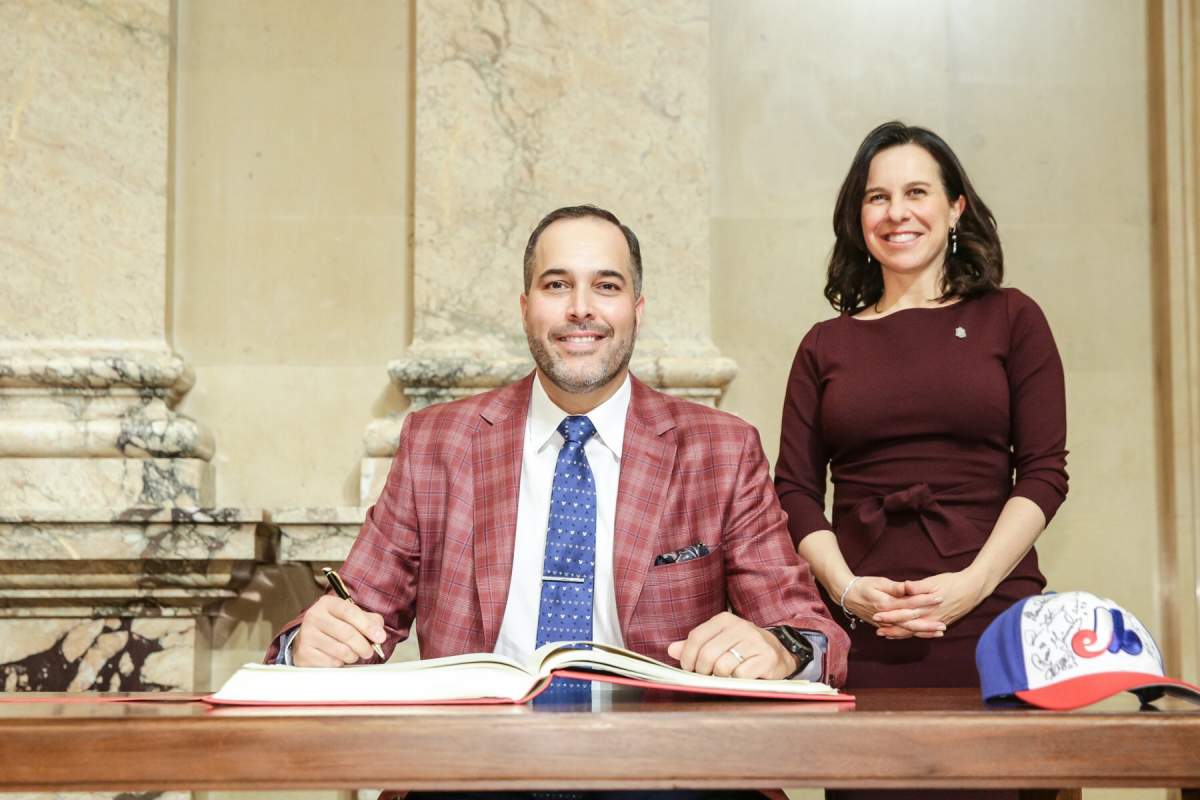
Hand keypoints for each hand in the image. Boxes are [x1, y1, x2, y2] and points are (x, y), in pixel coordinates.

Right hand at [292, 595, 385, 666]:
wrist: (308, 639)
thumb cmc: (334, 627)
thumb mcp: (351, 617)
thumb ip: (369, 620)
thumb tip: (379, 632)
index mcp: (327, 603)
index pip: (350, 612)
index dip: (368, 626)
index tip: (380, 637)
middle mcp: (314, 616)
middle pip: (346, 633)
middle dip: (363, 645)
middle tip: (370, 651)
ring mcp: (306, 635)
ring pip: (340, 650)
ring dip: (353, 656)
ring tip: (354, 654)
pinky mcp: (304, 653)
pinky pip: (330, 662)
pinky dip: (340, 663)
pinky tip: (339, 658)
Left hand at [666, 611, 797, 679]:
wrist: (779, 652)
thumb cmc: (742, 648)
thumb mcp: (719, 641)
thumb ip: (695, 645)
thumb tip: (671, 650)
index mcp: (725, 620)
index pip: (696, 637)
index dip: (687, 656)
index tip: (688, 668)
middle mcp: (740, 627)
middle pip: (707, 654)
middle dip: (702, 671)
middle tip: (705, 676)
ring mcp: (755, 642)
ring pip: (723, 666)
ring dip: (720, 677)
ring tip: (725, 676)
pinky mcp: (767, 658)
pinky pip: (741, 676)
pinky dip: (737, 681)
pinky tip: (741, 678)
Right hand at [840, 576, 943, 638]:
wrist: (846, 595)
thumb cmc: (864, 585)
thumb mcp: (879, 582)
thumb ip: (896, 587)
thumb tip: (909, 587)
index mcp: (885, 604)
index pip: (909, 603)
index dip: (925, 600)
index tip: (940, 596)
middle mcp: (886, 616)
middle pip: (911, 622)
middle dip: (928, 623)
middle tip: (944, 624)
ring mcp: (885, 623)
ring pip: (907, 630)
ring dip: (924, 632)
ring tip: (939, 632)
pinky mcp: (884, 626)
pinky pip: (901, 633)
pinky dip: (913, 634)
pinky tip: (924, 634)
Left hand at [872, 569, 986, 637]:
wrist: (973, 589)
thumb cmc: (952, 582)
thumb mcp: (934, 582)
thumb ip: (919, 586)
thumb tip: (906, 586)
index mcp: (926, 607)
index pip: (904, 615)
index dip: (890, 616)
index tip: (876, 617)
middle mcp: (931, 618)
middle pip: (908, 627)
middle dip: (892, 629)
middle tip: (878, 632)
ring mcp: (937, 622)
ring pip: (915, 632)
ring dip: (901, 634)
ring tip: (887, 635)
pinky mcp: (942, 622)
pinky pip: (924, 632)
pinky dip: (913, 634)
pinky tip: (907, 634)